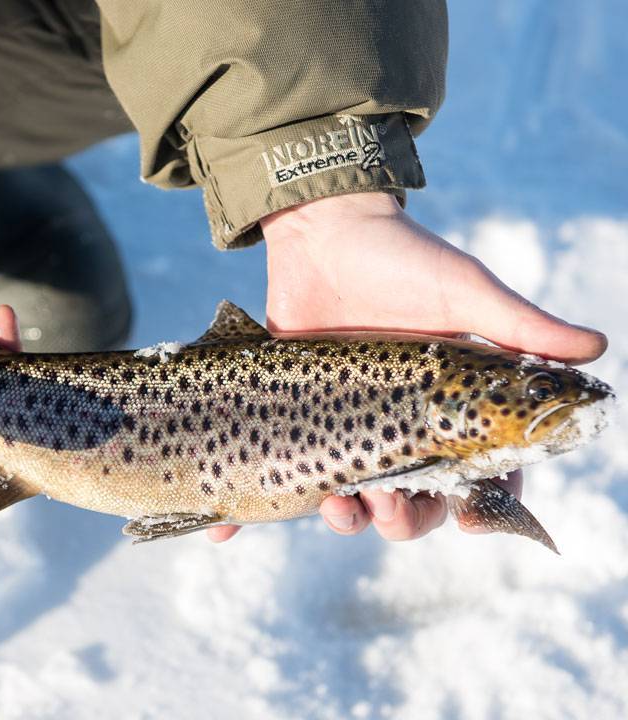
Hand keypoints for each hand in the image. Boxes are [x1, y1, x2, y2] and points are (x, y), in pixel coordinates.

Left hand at [206, 192, 605, 542]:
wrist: (323, 230)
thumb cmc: (403, 257)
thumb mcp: (464, 291)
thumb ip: (521, 327)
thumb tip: (597, 351)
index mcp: (445, 406)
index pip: (477, 475)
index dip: (484, 508)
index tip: (472, 521)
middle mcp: (394, 423)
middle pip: (410, 501)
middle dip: (404, 518)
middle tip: (388, 501)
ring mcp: (339, 423)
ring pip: (347, 497)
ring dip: (344, 518)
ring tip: (334, 503)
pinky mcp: (289, 414)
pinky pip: (270, 466)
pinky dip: (241, 511)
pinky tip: (222, 530)